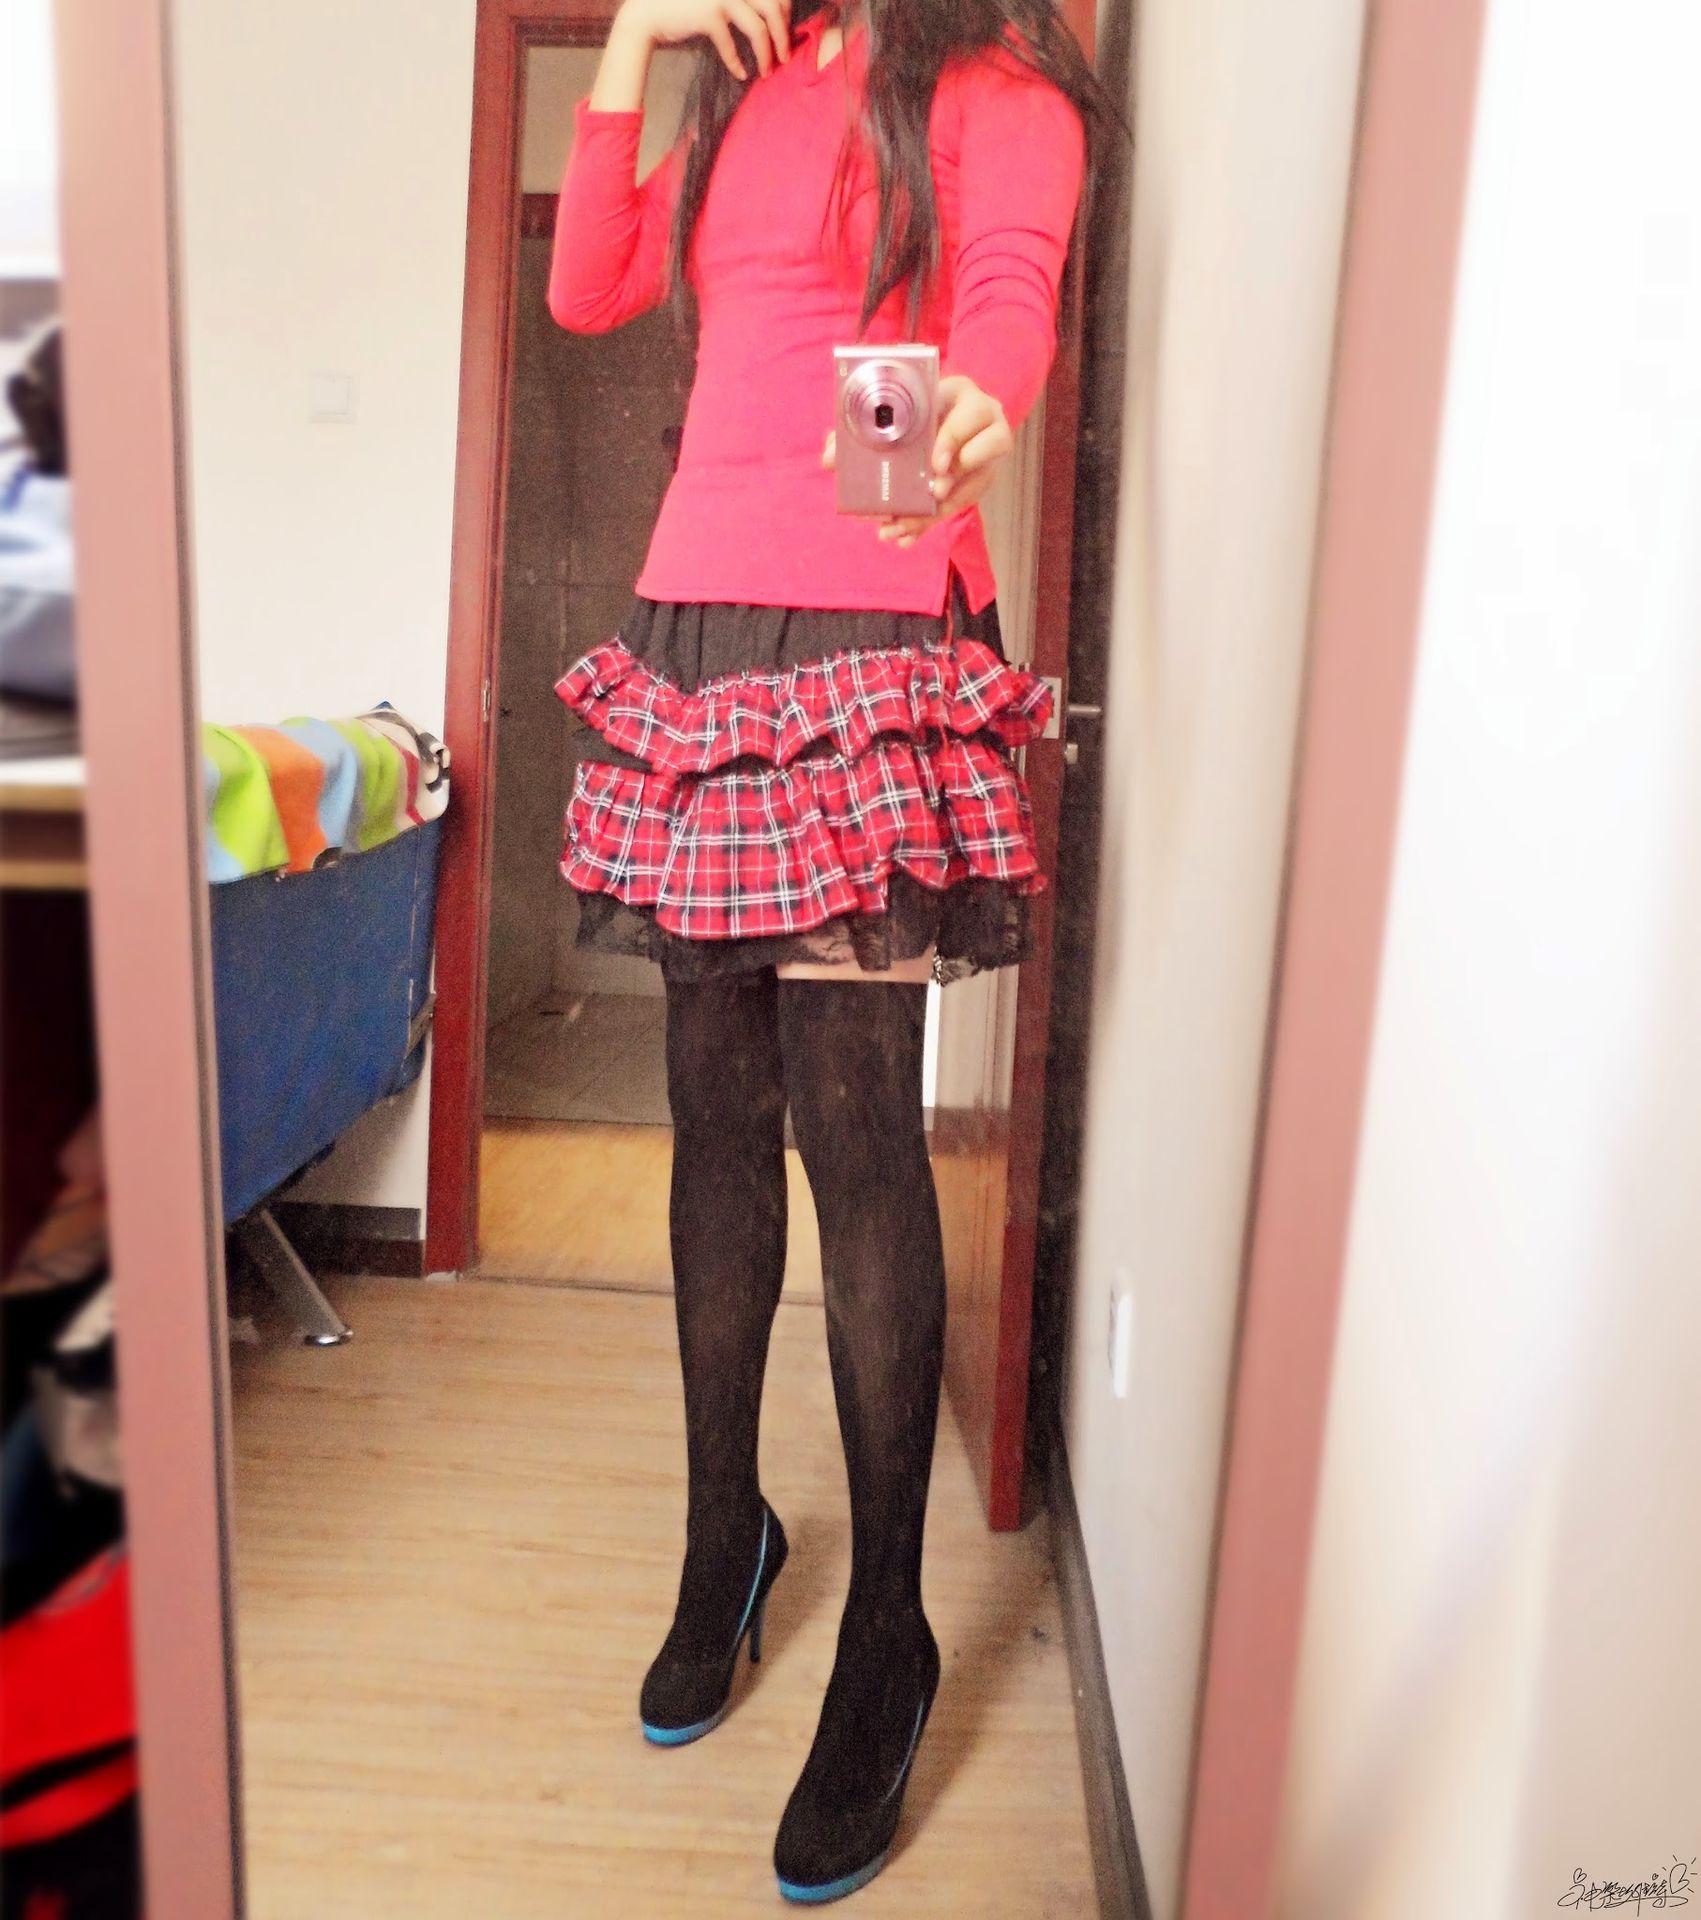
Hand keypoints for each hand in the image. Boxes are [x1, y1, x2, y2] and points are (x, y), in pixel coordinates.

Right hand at [618, 0, 792, 77]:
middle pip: (774, 7)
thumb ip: (741, 4)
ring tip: (768, 71)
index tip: (785, 34)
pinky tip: (741, 74)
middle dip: (783, 36)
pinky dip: (738, 63)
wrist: (647, 15)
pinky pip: (733, 45)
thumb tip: (771, 20)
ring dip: (767, 53)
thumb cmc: (684, 8)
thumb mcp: (719, 0)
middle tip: (785, 57)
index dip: (785, 13)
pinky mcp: (709, 14)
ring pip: (759, 28)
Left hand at [819, 374, 1013, 549]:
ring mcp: (988, 458)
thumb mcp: (902, 402)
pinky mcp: (979, 482)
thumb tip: (829, 458)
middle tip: (929, 497)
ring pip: (973, 489)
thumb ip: (866, 423)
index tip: (935, 464)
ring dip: (937, 511)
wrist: (947, 412)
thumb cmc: (919, 402)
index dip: (952, 441)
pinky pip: (958, 507)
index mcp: (966, 397)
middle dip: (953, 482)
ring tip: (902, 527)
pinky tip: (905, 538)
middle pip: (983, 457)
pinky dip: (928, 524)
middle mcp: (987, 426)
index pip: (972, 417)